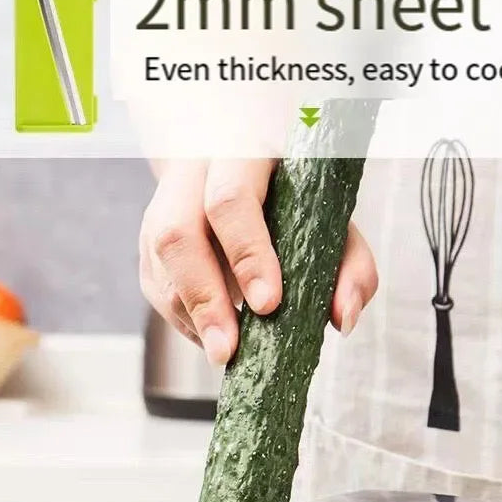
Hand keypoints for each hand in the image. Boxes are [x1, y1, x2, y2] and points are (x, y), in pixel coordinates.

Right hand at [140, 159, 377, 364]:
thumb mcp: (333, 212)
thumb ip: (350, 262)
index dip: (246, 254)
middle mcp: (193, 170)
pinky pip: (155, 280)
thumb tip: (343, 317)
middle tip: (227, 349)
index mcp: (243, 150)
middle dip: (203, 299)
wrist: (245, 149)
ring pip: (158, 260)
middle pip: (177, 233)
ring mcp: (163, 200)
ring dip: (190, 314)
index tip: (268, 304)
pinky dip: (183, 315)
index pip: (230, 199)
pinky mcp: (150, 234)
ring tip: (221, 353)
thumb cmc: (294, 188)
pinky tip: (209, 335)